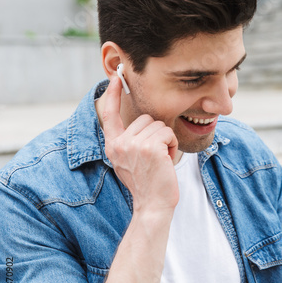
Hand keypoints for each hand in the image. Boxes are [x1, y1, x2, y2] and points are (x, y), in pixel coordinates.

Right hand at [102, 76, 179, 214]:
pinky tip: (166, 161)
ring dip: (166, 140)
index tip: (115, 77)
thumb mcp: (129, 160)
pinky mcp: (150, 147)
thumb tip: (141, 122)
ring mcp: (133, 145)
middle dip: (156, 134)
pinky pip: (167, 133)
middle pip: (145, 118)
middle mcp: (119, 144)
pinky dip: (172, 145)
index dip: (112, 95)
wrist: (153, 205)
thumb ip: (129, 140)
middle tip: (155, 157)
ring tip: (160, 160)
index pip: (109, 115)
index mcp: (112, 146)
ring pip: (159, 125)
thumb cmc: (147, 183)